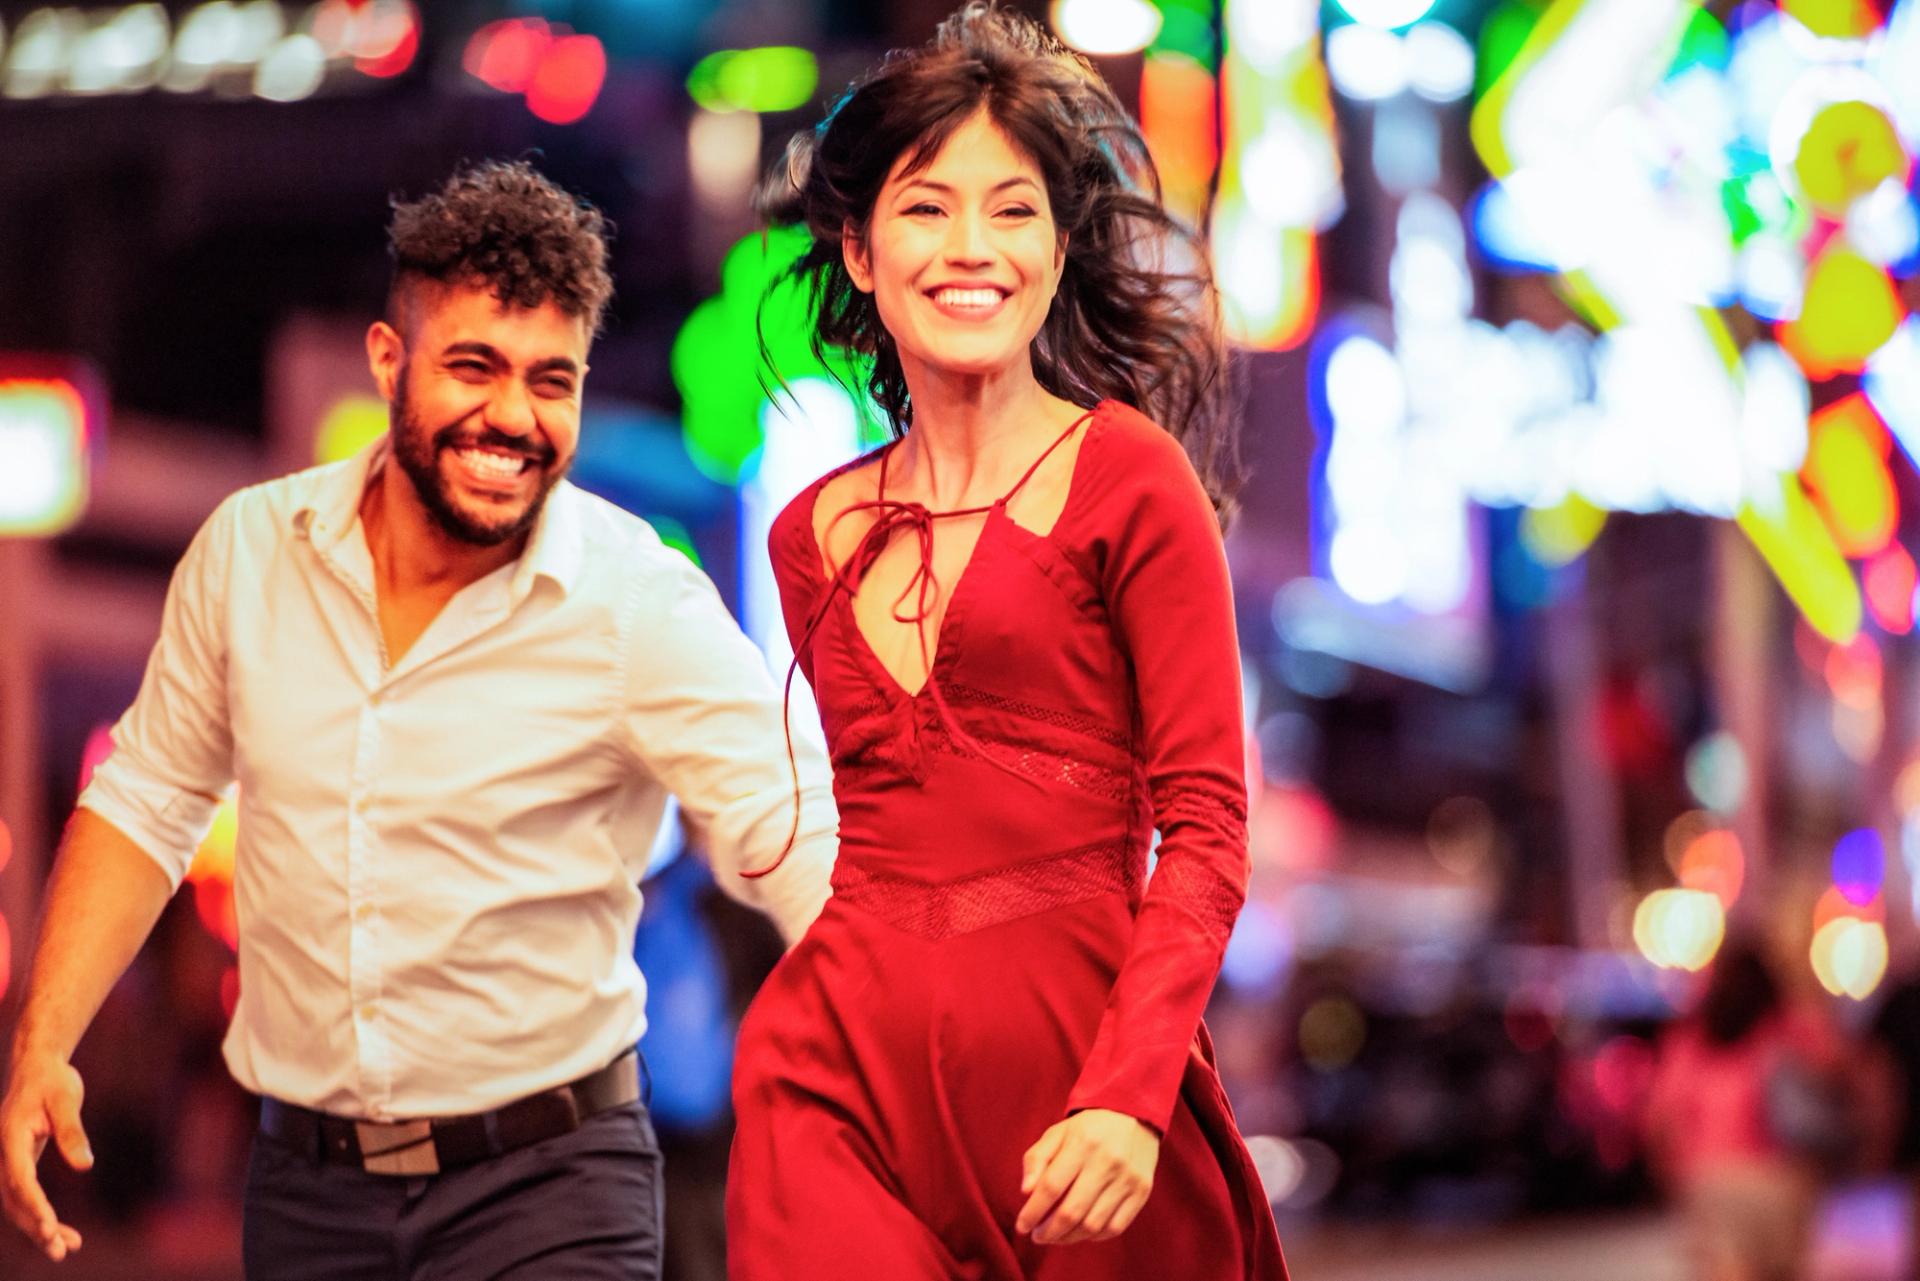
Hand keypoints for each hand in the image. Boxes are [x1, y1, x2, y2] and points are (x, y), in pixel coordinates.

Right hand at [1, 1054, 91, 1260]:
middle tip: (60, 1249)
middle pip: (14, 1200)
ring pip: (17, 1204)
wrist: (37, 1069)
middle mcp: (3, 1155)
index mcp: (10, 1137)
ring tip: (67, 1249)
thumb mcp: (66, 1099)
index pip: (20, 1179)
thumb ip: (72, 1131)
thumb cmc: (52, 1081)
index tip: (50, 1227)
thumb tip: (85, 1166)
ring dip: (39, 1228)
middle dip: (36, 1227)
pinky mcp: (18, 1166)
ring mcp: (8, 1163)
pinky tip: (64, 1233)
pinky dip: (42, 1216)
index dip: (34, 1205)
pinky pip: (25, 1197)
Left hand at [1016, 1109, 1158, 1245]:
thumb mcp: (1057, 1133)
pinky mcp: (1142, 1191)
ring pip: (1093, 1224)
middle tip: (1037, 1236)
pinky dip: (1094, 1236)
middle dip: (1049, 1231)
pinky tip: (1081, 1232)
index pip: (1051, 1187)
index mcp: (1081, 1143)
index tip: (1022, 1226)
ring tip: (1056, 1236)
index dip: (1033, 1212)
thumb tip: (1026, 1191)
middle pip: (1072, 1211)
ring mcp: (1127, 1179)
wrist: (1133, 1114)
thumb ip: (1036, 1159)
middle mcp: (1107, 1162)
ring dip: (1068, 1238)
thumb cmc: (1087, 1128)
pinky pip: (1115, 1227)